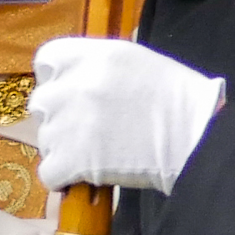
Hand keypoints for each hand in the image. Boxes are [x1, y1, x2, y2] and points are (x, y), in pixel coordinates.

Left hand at [30, 37, 223, 195]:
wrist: (194, 139)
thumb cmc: (176, 99)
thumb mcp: (135, 61)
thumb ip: (96, 65)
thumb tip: (73, 77)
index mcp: (92, 56)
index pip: (46, 60)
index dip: (54, 78)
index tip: (69, 93)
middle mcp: (75, 86)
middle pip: (41, 102)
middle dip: (59, 116)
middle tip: (86, 129)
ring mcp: (69, 123)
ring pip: (45, 139)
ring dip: (63, 148)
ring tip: (94, 153)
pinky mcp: (71, 161)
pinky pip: (48, 172)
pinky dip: (62, 178)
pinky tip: (84, 176)